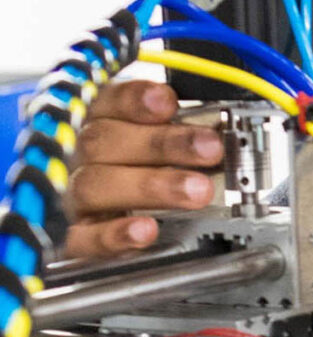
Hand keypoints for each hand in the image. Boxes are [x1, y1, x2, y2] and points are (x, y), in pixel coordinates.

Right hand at [64, 80, 223, 257]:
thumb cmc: (135, 158)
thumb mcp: (154, 132)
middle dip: (164, 144)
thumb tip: (217, 129)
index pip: (109, 100)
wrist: (87, 205)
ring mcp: (71, 194)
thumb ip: (177, 125)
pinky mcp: (71, 235)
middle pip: (106, 140)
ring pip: (97, 185)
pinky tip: (146, 230)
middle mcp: (79, 152)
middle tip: (210, 150)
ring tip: (198, 191)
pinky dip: (114, 234)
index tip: (168, 103)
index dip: (137, 100)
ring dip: (152, 187)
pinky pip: (83, 237)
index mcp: (98, 117)